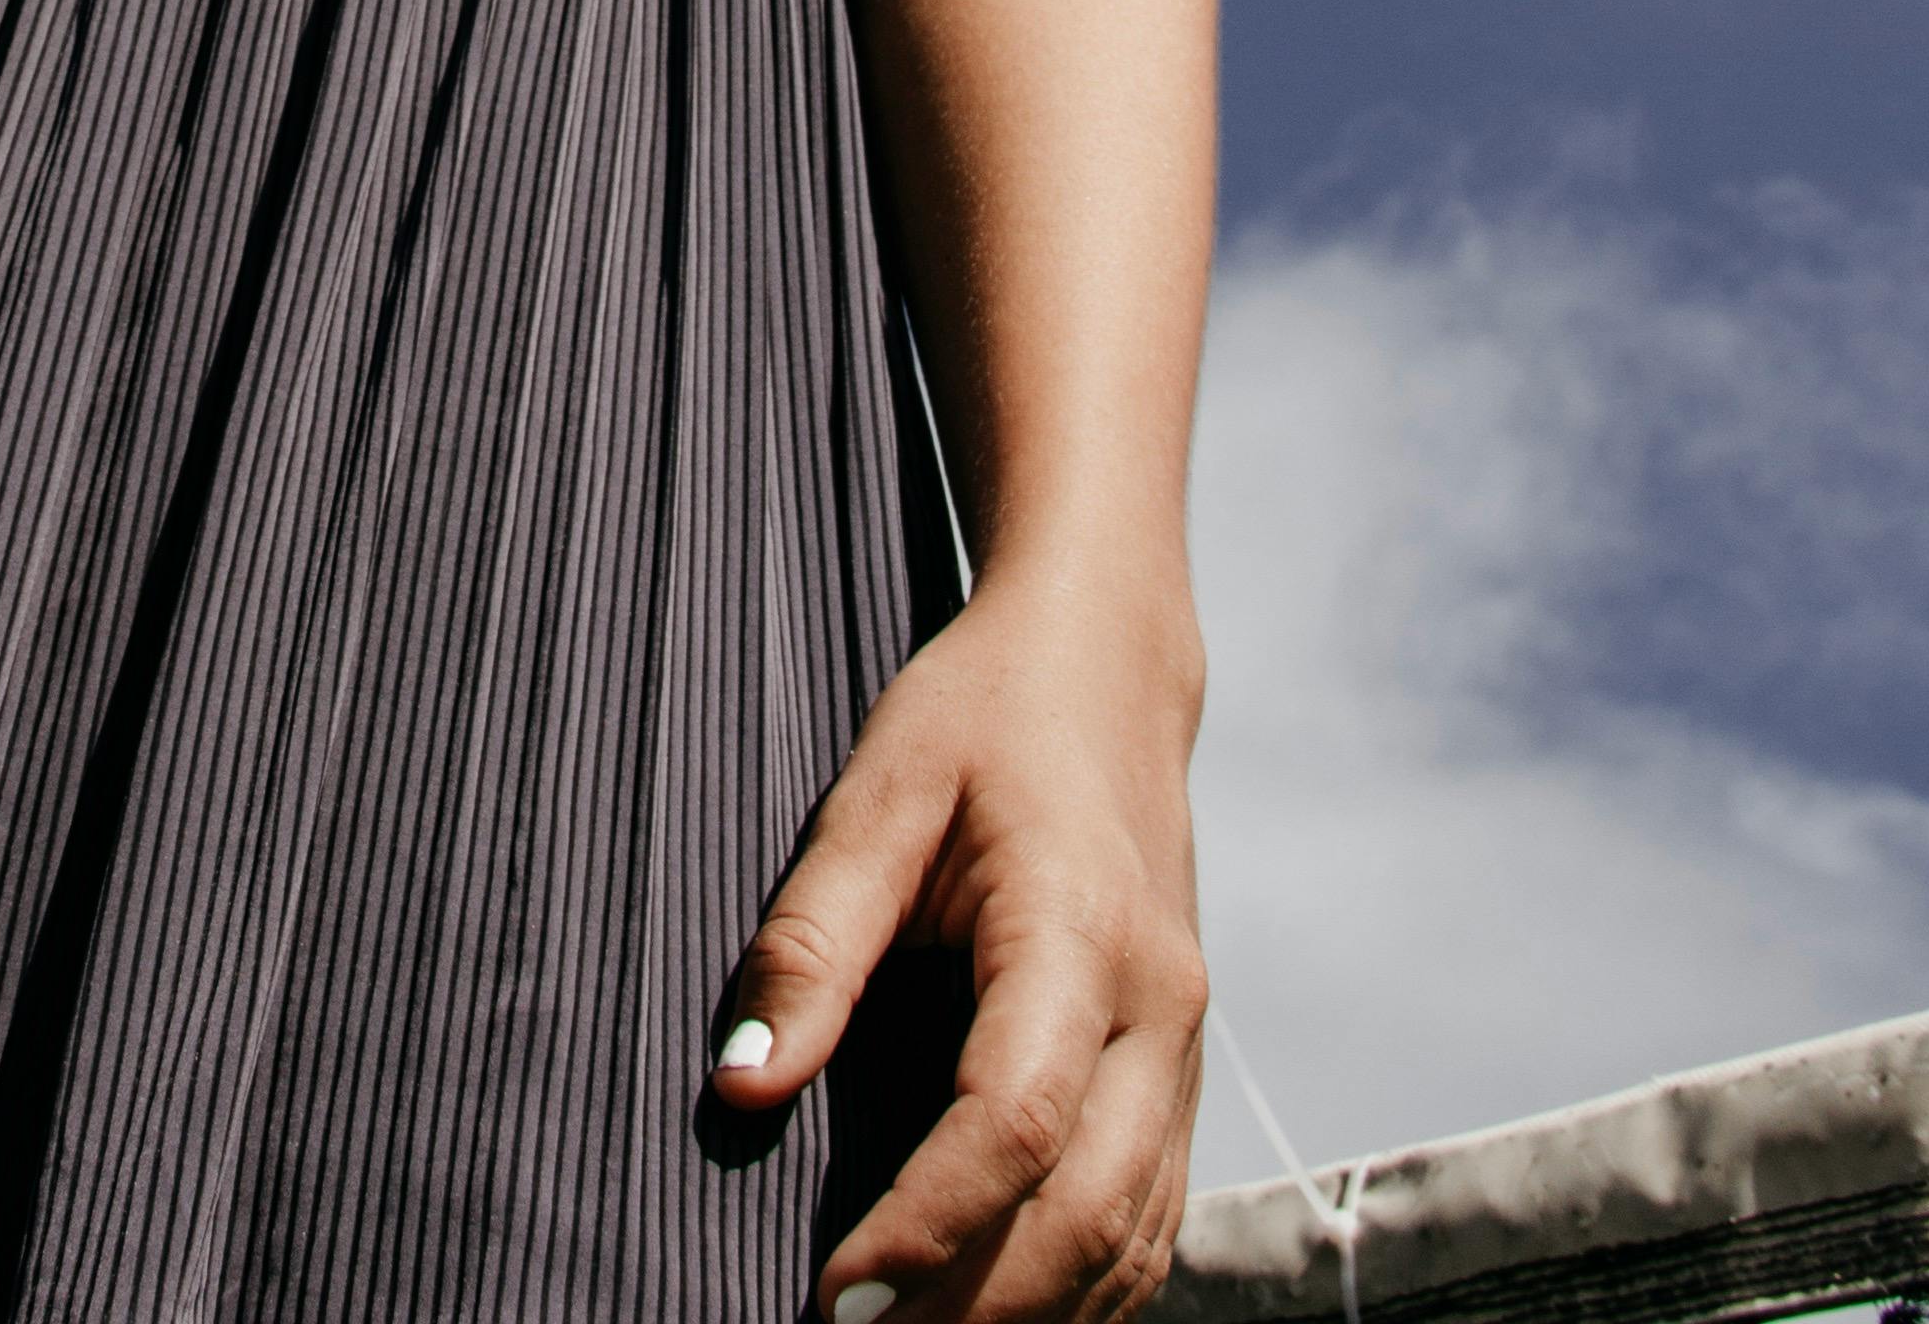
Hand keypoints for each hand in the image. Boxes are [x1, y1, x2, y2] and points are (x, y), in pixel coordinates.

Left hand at [712, 584, 1206, 1323]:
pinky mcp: (1183, 1073)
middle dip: (975, 1308)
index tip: (832, 1297)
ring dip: (1034, 1319)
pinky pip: (1152, 1216)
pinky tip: (1000, 1315)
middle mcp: (1157, 1006)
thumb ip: (810, 939)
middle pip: (1087, 1209)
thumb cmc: (979, 717)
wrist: (1111, 669)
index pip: (1015, 1119)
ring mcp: (1187, 1048)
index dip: (929, 1225)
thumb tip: (741, 1087)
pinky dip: (1087, 1291)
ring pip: (1133, 1236)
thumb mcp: (876, 793)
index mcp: (1078, 929)